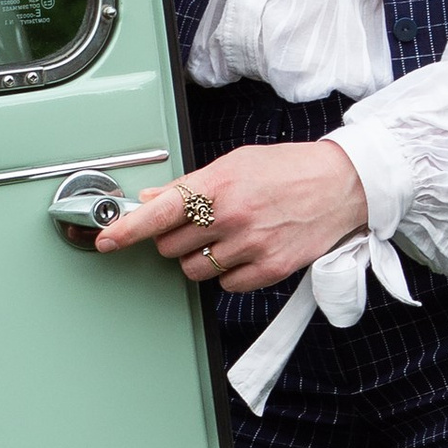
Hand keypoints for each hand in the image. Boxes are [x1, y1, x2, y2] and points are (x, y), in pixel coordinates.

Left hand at [97, 142, 370, 293]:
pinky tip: (245, 251)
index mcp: (219, 185)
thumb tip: (153, 198)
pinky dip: (228, 273)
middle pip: (171, 246)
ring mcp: (251, 246)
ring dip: (199, 258)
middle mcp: (232, 217)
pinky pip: (225, 285)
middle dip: (175, 238)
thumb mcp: (235, 163)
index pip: (159, 212)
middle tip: (199, 223)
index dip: (127, 229)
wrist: (342, 185)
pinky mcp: (269, 270)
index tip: (106, 240)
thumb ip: (191, 184)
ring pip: (194, 270)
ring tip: (226, 236)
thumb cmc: (288, 169)